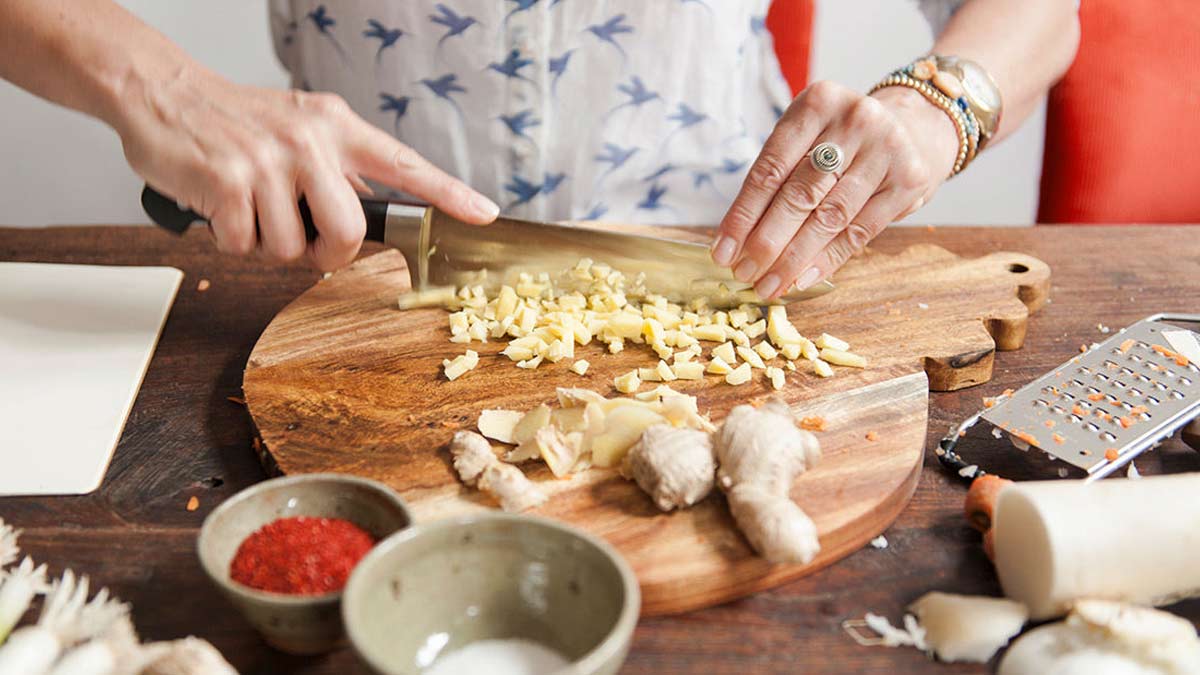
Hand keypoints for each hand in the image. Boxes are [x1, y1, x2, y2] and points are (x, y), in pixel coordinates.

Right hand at [114, 67, 497, 270]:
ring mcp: (269, 161)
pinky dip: (231, 239)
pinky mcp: (229, 182)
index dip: (448, 193)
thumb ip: (337, 168)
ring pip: (293, 248)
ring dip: (268, 244)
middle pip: (349, 231)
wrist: (163, 92)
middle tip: (305, 240)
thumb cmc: (237, 122)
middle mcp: (311, 140)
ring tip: (250, 208)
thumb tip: (368, 221)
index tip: (484, 213)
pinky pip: (246, 245)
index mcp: (337, 127)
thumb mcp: (299, 128)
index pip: (405, 164)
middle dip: (327, 253)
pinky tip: (220, 207)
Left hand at [711, 81, 958, 298]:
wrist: (914, 130)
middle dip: (766, 242)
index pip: (770, 168)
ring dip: (793, 258)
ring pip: (829, 217)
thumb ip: (778, 180)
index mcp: (817, 102)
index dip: (743, 215)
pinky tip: (803, 279)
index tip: (721, 252)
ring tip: (769, 284)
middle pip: (799, 194)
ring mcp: (887, 148)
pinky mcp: (909, 180)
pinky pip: (859, 230)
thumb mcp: (808, 140)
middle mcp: (855, 119)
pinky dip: (827, 259)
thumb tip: (737, 243)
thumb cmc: (842, 143)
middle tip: (743, 274)